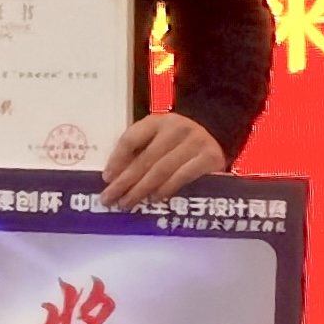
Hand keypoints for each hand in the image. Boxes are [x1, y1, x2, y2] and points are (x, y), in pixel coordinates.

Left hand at [100, 112, 226, 208]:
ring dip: (141, 189)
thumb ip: (138, 153)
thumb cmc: (178, 144)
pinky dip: (166, 189)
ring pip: (161, 169)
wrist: (217, 137)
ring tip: (127, 202)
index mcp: (158, 121)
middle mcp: (177, 127)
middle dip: (125, 181)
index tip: (106, 178)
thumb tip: (113, 178)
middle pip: (145, 158)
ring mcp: (195, 142)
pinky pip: (182, 176)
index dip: (117, 159)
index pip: (131, 139)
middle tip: (109, 198)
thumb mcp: (158, 140)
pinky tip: (153, 199)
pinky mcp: (209, 157)